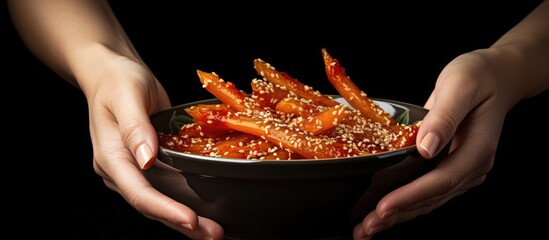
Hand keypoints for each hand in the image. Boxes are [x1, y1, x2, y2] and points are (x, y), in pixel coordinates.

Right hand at [84, 50, 223, 239]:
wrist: (112, 74)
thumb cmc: (118, 80)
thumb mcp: (128, 96)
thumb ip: (136, 127)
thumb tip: (147, 159)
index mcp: (111, 156)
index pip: (138, 192)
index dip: (165, 210)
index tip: (190, 220)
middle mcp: (120, 170)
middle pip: (151, 206)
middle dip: (182, 224)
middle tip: (213, 235)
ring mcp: (134, 170)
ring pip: (159, 202)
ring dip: (186, 219)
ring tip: (214, 231)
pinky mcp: (147, 165)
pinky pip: (165, 189)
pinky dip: (184, 202)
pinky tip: (205, 210)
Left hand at [354, 51, 506, 238]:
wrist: (494, 76)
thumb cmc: (477, 76)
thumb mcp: (460, 86)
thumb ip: (444, 116)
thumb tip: (427, 147)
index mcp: (477, 149)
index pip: (440, 180)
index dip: (410, 196)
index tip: (382, 207)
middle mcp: (471, 166)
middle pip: (431, 198)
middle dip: (397, 215)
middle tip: (365, 228)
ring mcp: (461, 169)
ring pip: (427, 200)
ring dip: (397, 216)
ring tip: (367, 229)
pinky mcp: (449, 167)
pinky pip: (425, 191)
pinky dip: (404, 203)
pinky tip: (383, 212)